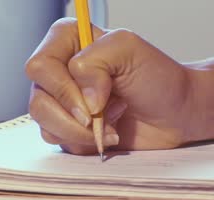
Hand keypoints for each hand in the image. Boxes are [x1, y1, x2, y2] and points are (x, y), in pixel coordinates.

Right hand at [26, 18, 205, 154]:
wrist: (175, 113)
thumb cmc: (157, 77)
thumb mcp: (129, 50)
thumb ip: (95, 62)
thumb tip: (82, 102)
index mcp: (67, 41)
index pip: (40, 67)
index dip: (64, 90)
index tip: (96, 103)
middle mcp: (59, 71)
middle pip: (38, 101)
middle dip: (74, 118)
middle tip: (104, 116)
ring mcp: (61, 101)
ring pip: (44, 125)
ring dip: (82, 132)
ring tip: (113, 121)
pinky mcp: (68, 126)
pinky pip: (58, 141)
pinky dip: (85, 142)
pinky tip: (109, 133)